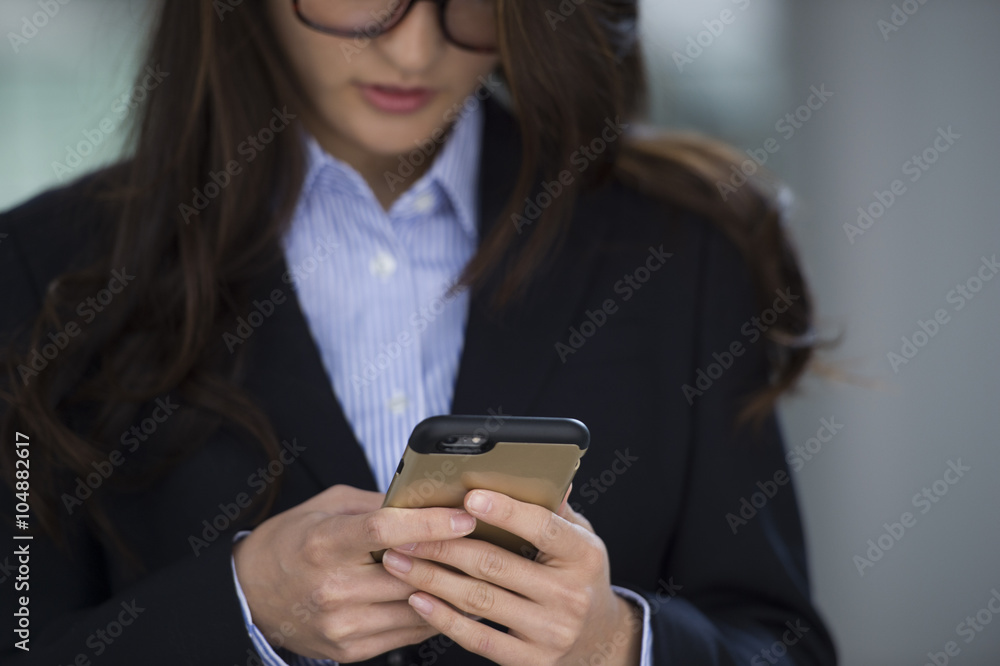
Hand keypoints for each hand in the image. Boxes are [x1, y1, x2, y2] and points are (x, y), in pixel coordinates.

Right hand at [232, 484, 476, 661]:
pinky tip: (454, 598)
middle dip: (454, 557)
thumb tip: (425, 499)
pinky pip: (408, 633)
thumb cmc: (292, 541)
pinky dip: (434, 614)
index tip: (465, 515)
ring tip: (482, 570)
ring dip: (452, 589)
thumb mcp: (326, 507)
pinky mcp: (350, 649)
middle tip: (489, 541)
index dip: (430, 523)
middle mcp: (332, 587)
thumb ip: (375, 504)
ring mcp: (341, 623)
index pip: (386, 531)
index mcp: (324, 543)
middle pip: (409, 574)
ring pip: (416, 608)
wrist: (249, 595)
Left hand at [379, 489, 642, 665]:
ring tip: (399, 562)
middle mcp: (570, 595)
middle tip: (406, 534)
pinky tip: (418, 599)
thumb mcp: (580, 540)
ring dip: (432, 579)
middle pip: (496, 565)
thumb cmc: (579, 577)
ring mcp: (550, 632)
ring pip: (480, 600)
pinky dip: (443, 619)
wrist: (599, 642)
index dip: (505, 512)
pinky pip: (478, 638)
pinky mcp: (530, 661)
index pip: (543, 528)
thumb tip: (540, 473)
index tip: (468, 497)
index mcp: (584, 555)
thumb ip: (556, 510)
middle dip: (444, 547)